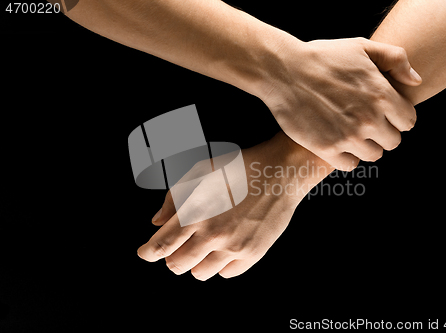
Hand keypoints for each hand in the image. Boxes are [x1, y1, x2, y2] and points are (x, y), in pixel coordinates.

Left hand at [137, 132, 330, 279]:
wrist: (280, 172)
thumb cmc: (239, 167)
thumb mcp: (200, 170)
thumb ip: (174, 197)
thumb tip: (157, 222)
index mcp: (195, 212)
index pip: (161, 246)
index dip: (148, 253)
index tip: (146, 253)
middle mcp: (212, 234)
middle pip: (177, 266)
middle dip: (172, 258)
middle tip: (178, 248)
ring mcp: (233, 247)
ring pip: (200, 274)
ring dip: (196, 262)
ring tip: (205, 246)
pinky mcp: (252, 254)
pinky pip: (226, 273)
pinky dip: (221, 264)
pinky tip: (225, 247)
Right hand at [260, 37, 421, 169]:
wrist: (284, 71)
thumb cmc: (322, 57)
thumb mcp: (362, 46)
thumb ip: (395, 59)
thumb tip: (416, 81)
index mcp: (381, 95)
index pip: (408, 121)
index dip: (398, 117)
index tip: (385, 113)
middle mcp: (369, 119)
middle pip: (393, 141)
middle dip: (383, 132)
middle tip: (366, 122)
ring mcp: (348, 137)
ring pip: (373, 155)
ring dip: (365, 146)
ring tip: (351, 132)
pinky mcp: (327, 148)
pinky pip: (349, 164)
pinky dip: (346, 157)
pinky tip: (338, 142)